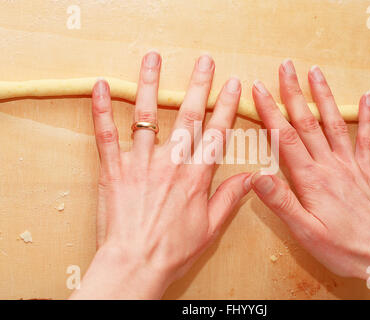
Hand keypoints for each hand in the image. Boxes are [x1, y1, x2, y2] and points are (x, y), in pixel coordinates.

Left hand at [70, 53, 251, 298]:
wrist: (134, 266)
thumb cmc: (172, 251)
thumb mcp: (210, 228)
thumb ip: (229, 198)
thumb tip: (251, 178)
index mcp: (195, 177)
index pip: (215, 133)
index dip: (226, 106)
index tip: (233, 84)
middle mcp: (170, 163)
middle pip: (187, 116)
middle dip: (198, 85)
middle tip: (204, 61)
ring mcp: (140, 163)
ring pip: (147, 116)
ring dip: (151, 84)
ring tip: (154, 58)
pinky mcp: (113, 169)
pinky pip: (106, 134)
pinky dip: (102, 109)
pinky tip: (103, 86)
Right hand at [250, 60, 369, 298]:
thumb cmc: (344, 248)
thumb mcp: (305, 232)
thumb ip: (281, 202)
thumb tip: (256, 176)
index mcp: (311, 179)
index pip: (285, 137)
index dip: (270, 111)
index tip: (259, 89)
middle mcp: (330, 165)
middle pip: (307, 122)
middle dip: (294, 92)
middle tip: (286, 67)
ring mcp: (351, 166)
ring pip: (334, 123)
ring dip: (323, 96)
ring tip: (315, 72)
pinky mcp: (366, 172)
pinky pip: (367, 139)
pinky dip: (367, 116)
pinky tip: (366, 98)